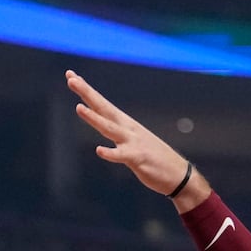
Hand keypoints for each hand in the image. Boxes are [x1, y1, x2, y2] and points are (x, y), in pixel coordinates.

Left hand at [64, 70, 207, 206]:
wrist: (179, 174)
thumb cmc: (154, 158)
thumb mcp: (133, 141)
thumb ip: (117, 132)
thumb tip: (103, 123)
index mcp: (125, 124)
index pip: (102, 104)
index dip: (86, 91)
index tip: (71, 76)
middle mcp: (128, 129)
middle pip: (103, 109)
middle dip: (87, 94)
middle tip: (71, 79)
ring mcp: (134, 142)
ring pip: (110, 129)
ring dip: (94, 118)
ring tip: (79, 108)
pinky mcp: (139, 158)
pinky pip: (123, 156)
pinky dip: (111, 153)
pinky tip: (99, 150)